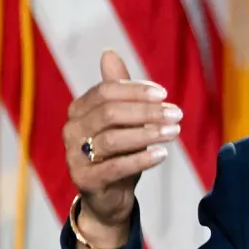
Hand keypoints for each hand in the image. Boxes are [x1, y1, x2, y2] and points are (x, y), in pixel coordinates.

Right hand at [63, 50, 180, 240]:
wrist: (109, 196)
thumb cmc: (119, 152)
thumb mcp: (122, 119)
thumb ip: (119, 88)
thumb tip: (108, 52)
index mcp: (79, 110)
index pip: (106, 91)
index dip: (136, 90)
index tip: (165, 95)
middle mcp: (71, 130)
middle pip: (110, 112)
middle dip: (147, 111)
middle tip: (176, 114)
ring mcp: (74, 157)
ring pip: (112, 139)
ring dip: (148, 133)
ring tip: (174, 132)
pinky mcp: (85, 180)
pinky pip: (115, 167)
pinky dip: (141, 159)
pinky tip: (162, 154)